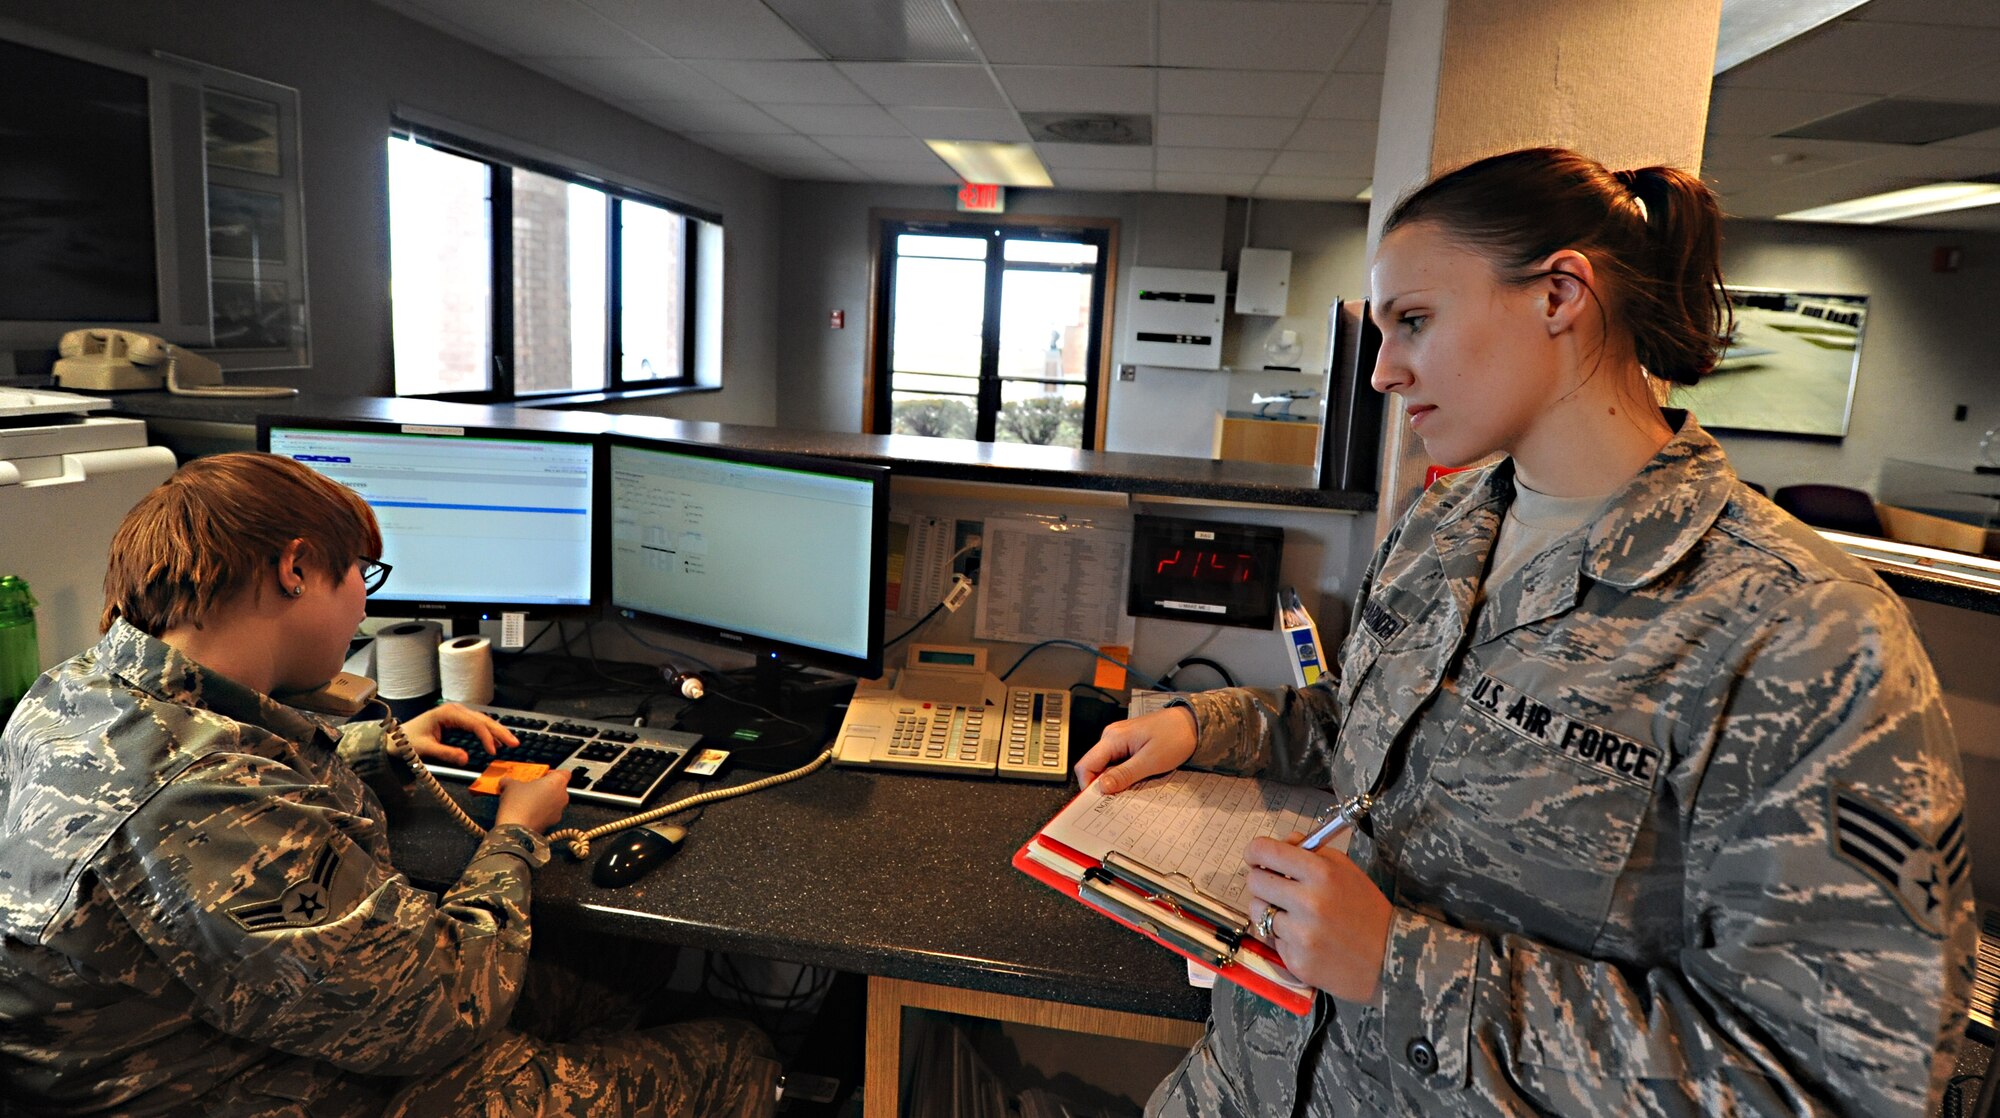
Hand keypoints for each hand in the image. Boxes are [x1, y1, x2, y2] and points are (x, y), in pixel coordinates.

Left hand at [401, 703, 517, 766]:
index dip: (486, 737)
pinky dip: (488, 733)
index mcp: (448, 713)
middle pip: (483, 719)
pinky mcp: (457, 721)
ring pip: (483, 721)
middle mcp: (455, 710)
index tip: (493, 751)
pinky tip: (496, 741)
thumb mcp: (425, 748)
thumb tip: (466, 759)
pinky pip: (477, 725)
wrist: (395, 739)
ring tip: (510, 742)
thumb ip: (446, 753)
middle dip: (500, 731)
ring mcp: (457, 715)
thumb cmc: (407, 741)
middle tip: (514, 743)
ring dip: (497, 731)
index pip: (475, 724)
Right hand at [494, 769, 569, 832]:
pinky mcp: (553, 824)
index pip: (564, 773)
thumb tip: (506, 781)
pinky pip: (549, 814)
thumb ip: (511, 781)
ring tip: (527, 802)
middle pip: (558, 788)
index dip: (553, 773)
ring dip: (544, 801)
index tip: (541, 776)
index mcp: (557, 782)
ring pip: (554, 802)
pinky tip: (527, 813)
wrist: (516, 829)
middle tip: (531, 788)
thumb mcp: (511, 786)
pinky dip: (541, 813)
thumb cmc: (519, 803)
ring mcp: (559, 812)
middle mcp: (563, 797)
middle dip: (546, 788)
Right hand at [1073, 706, 1197, 792]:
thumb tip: (1102, 787)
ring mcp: (1119, 739)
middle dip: (1104, 785)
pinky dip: (1124, 773)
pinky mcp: (1129, 743)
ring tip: (1134, 786)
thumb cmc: (1175, 736)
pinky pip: (1118, 762)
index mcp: (1112, 738)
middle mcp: (1111, 736)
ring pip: (1107, 766)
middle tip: (1120, 799)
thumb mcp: (1150, 761)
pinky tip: (1138, 778)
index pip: (1085, 765)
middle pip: (1095, 767)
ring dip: (1116, 780)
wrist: (1194, 722)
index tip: (1100, 802)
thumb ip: (1124, 775)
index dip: (1088, 786)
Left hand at [1245, 831, 1392, 1002]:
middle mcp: (1308, 902)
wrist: (1390, 959)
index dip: (1255, 852)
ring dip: (1269, 909)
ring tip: (1291, 914)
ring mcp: (1301, 935)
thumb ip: (1312, 853)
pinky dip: (1282, 936)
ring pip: (1258, 911)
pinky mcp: (1296, 961)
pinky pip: (1271, 939)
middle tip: (1275, 886)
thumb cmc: (1367, 910)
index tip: (1255, 856)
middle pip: (1255, 881)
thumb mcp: (1347, 870)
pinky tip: (1304, 938)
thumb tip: (1282, 843)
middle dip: (1262, 880)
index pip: (1267, 852)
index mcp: (1322, 873)